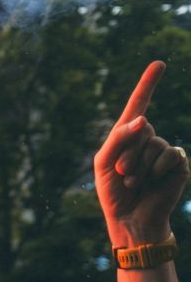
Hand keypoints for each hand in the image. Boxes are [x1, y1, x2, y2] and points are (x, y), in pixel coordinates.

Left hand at [94, 61, 187, 246]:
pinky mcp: (177, 162)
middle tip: (122, 173)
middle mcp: (147, 139)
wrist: (131, 217)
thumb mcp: (104, 163)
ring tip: (134, 182)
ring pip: (153, 143)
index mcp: (126, 136)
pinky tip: (152, 182)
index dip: (148, 84)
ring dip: (140, 165)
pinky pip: (170, 154)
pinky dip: (157, 168)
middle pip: (140, 129)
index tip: (159, 63)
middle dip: (127, 153)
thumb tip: (143, 118)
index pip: (138, 105)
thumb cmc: (113, 192)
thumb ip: (118, 138)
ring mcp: (163, 150)